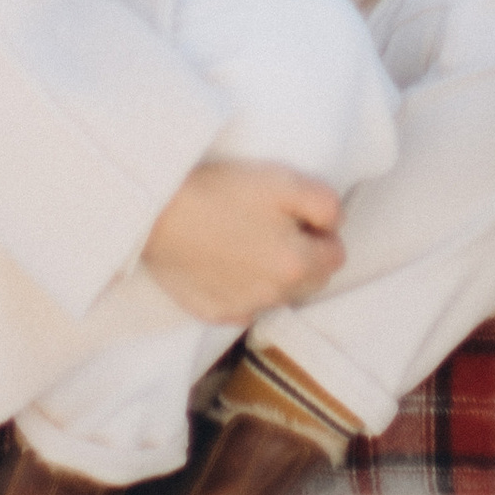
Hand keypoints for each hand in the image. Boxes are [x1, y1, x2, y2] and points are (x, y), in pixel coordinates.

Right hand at [141, 161, 344, 322]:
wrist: (158, 211)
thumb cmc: (222, 190)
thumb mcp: (284, 181)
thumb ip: (324, 204)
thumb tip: (334, 224)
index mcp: (296, 265)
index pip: (336, 256)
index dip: (323, 232)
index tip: (301, 214)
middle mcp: (274, 296)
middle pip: (311, 281)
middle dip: (304, 257)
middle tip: (277, 225)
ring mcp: (241, 308)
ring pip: (277, 295)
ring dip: (274, 274)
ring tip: (249, 241)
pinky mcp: (212, 312)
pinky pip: (242, 307)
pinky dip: (242, 289)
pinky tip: (225, 263)